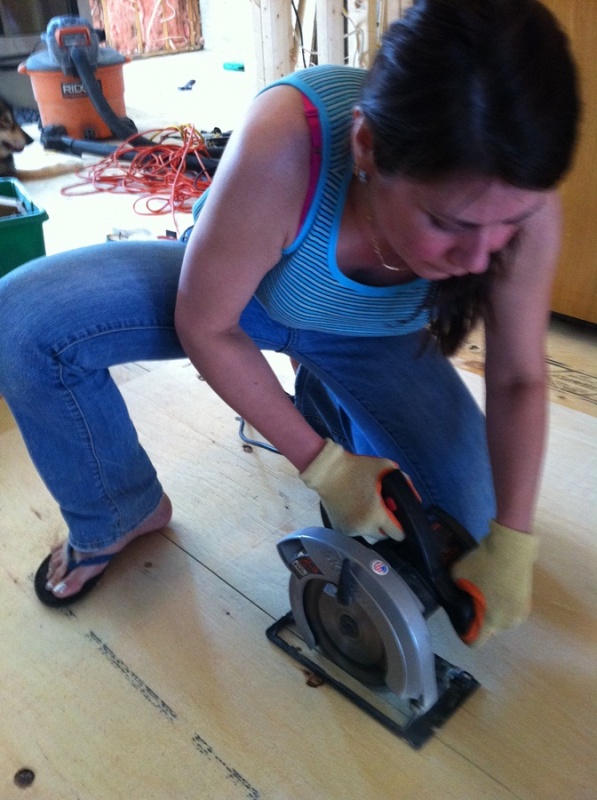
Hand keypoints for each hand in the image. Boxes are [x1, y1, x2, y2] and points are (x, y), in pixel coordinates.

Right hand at [299, 439, 404, 540]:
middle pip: (383, 536)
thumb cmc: (358, 468)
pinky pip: (356, 532)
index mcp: (376, 515)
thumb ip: (405, 482)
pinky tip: (355, 511)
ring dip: (372, 527)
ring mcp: (350, 530)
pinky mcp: (340, 529)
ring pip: (369, 535)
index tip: (398, 518)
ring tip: (367, 510)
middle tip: (382, 510)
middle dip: (386, 526)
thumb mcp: (386, 467)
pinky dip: (359, 525)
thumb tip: (416, 499)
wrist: (327, 471)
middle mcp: (364, 527)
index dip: (401, 526)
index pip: (398, 534)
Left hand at [452, 520, 538, 646]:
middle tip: (472, 598)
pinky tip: (497, 585)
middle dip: (480, 618)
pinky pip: (510, 608)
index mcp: (491, 621)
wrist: (512, 547)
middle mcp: (508, 623)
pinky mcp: (528, 601)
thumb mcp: (458, 575)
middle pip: (489, 629)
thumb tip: (456, 592)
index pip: (476, 642)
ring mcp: (521, 612)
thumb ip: (454, 589)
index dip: (465, 633)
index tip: (462, 617)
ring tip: (486, 589)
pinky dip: (503, 601)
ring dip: (493, 610)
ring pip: (501, 618)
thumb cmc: (484, 564)